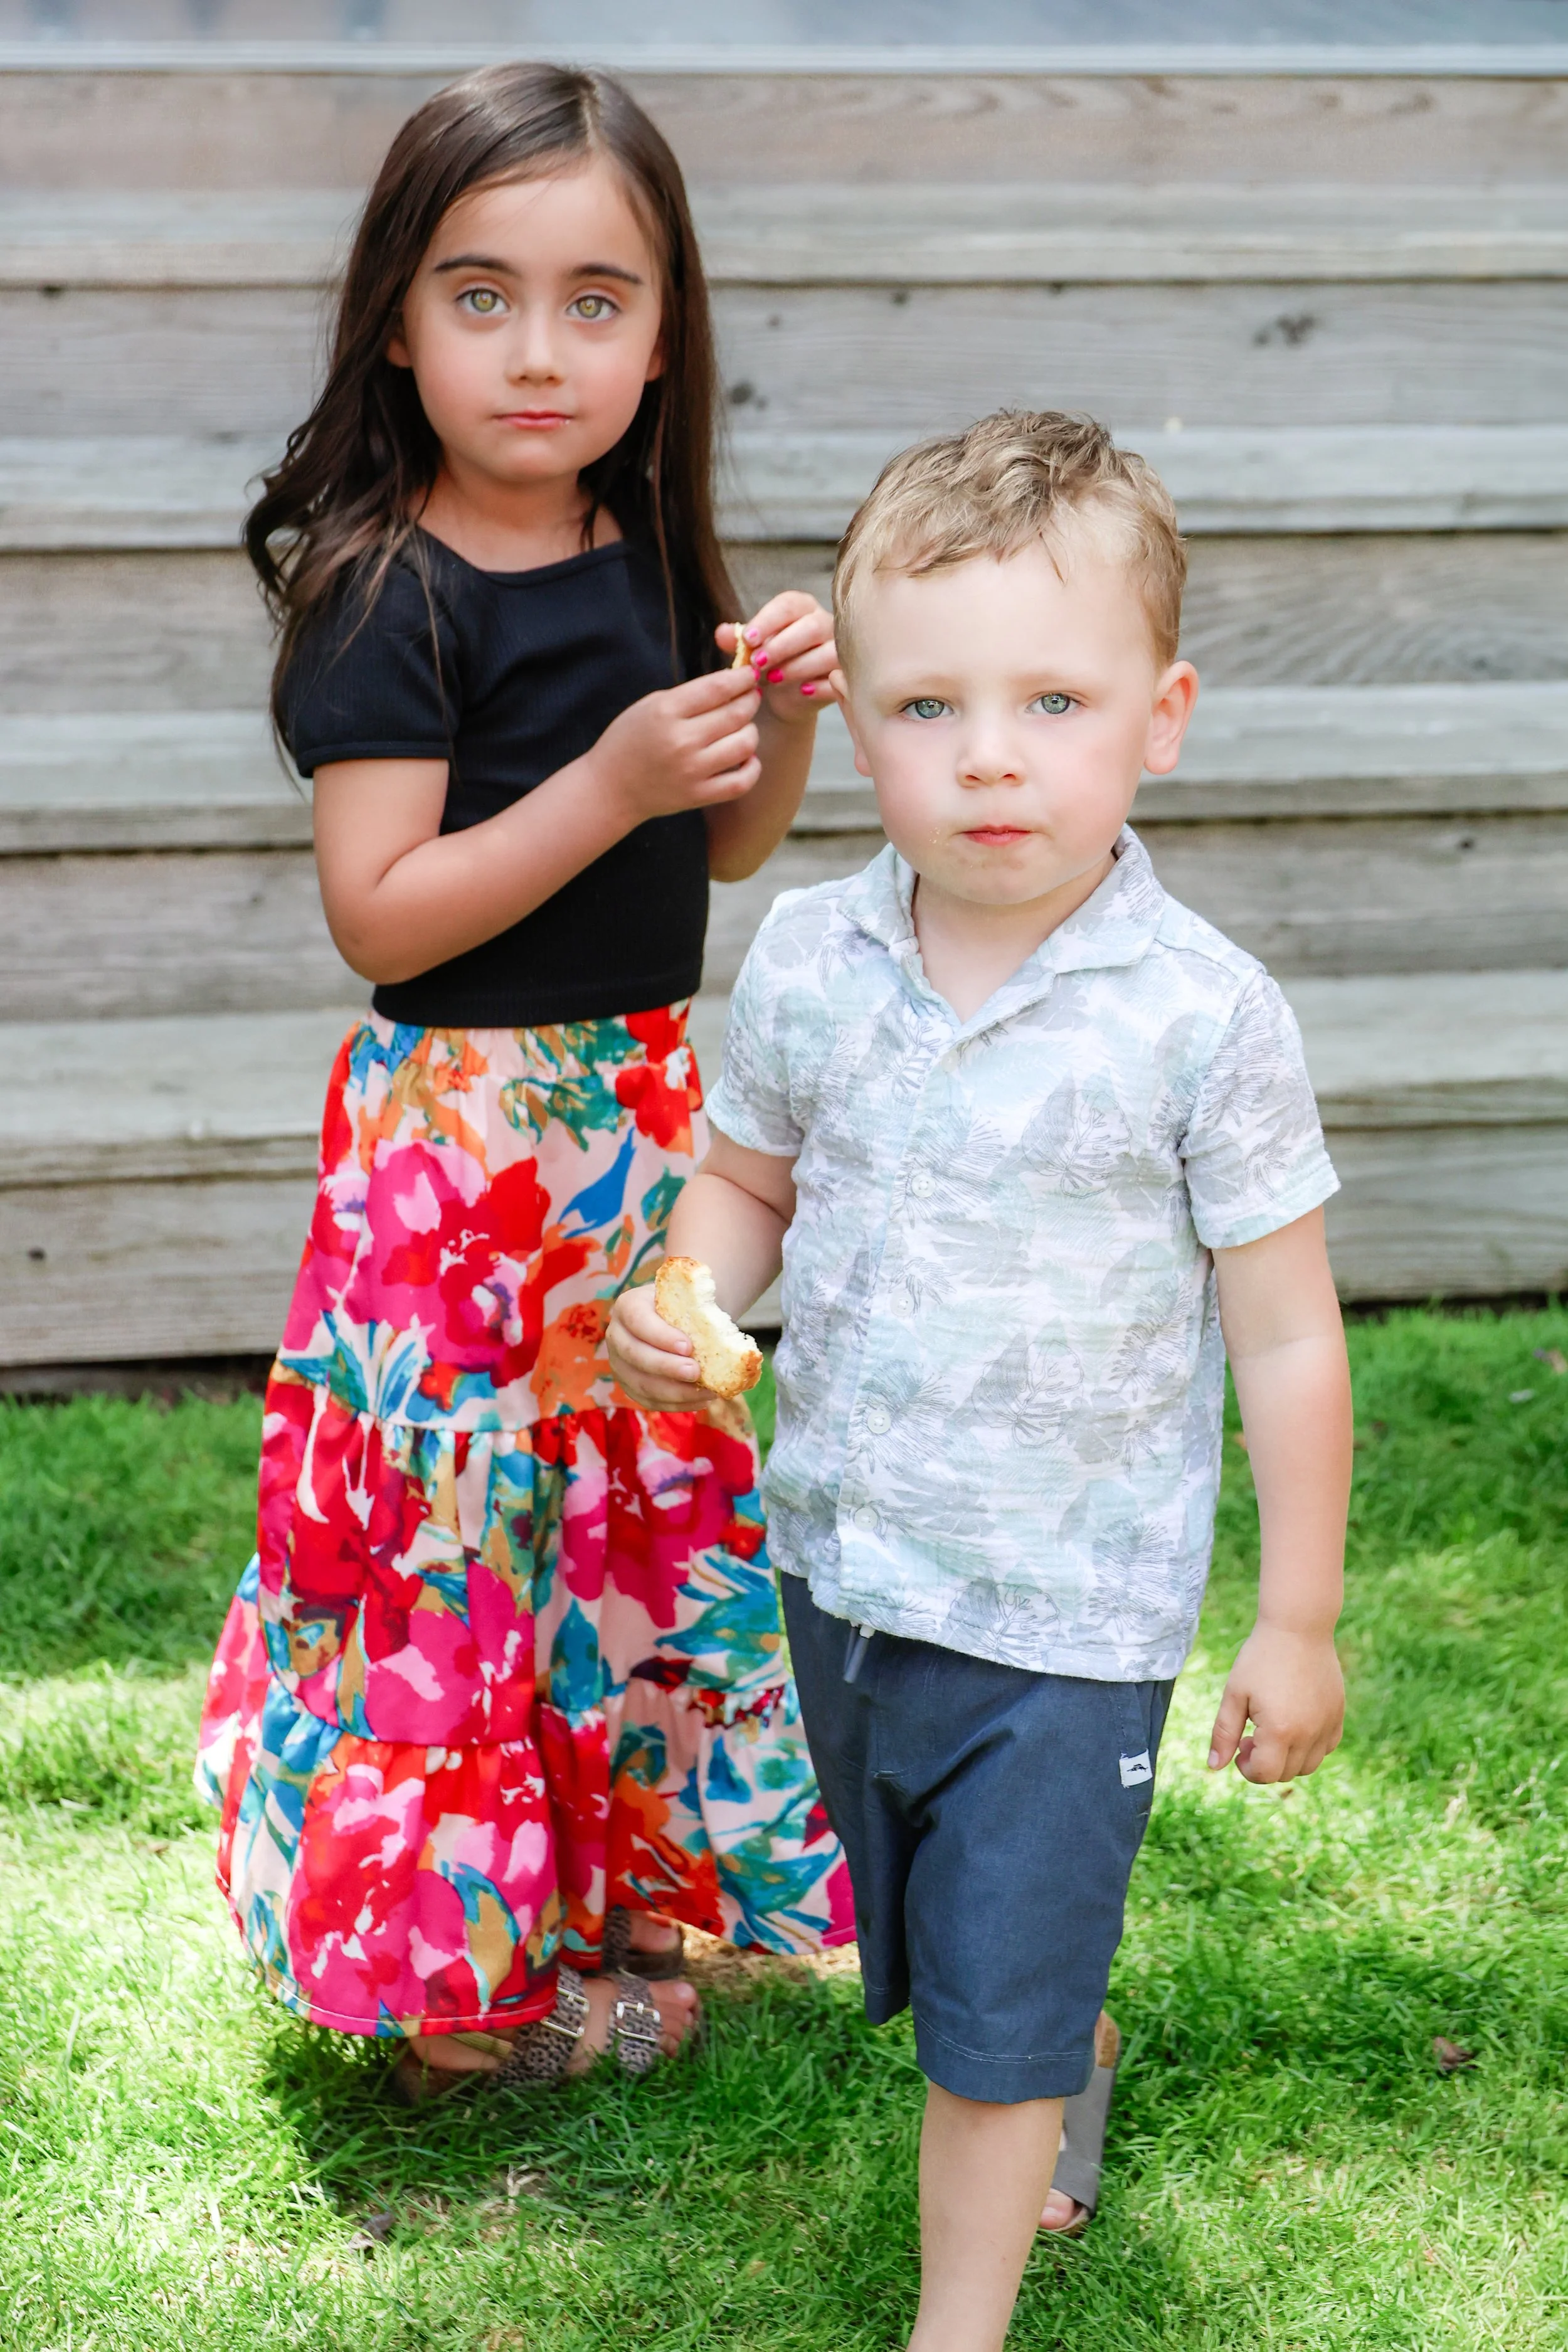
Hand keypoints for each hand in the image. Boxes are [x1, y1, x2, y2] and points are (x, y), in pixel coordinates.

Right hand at [590, 667, 761, 826]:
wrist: (611, 788)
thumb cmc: (629, 741)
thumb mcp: (650, 705)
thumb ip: (688, 696)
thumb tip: (730, 685)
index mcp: (667, 711)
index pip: (718, 688)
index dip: (741, 678)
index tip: (749, 673)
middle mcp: (682, 741)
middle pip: (736, 714)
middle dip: (750, 699)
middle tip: (751, 696)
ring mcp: (693, 771)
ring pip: (745, 744)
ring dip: (751, 731)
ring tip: (744, 727)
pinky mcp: (699, 796)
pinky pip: (742, 781)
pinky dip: (752, 767)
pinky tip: (745, 757)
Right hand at [608, 1282, 706, 1407]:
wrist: (679, 1319)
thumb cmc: (685, 1306)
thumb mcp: (689, 1299)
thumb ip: (698, 1308)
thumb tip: (716, 1329)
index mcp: (628, 1306)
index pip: (638, 1320)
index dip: (661, 1336)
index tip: (688, 1347)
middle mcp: (617, 1335)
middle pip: (635, 1354)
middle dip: (667, 1366)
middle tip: (696, 1372)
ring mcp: (620, 1363)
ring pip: (640, 1383)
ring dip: (674, 1391)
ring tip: (705, 1392)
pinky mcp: (629, 1385)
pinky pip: (648, 1400)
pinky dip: (675, 1404)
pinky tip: (699, 1401)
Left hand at [723, 591, 839, 724]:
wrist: (787, 696)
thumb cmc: (771, 663)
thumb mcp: (751, 651)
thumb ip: (737, 641)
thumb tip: (722, 633)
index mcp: (801, 608)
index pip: (788, 604)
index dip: (767, 620)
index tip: (747, 639)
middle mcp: (825, 624)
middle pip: (810, 627)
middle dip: (781, 645)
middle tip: (757, 663)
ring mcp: (839, 650)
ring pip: (829, 652)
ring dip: (799, 666)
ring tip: (774, 679)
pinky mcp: (845, 676)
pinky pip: (838, 679)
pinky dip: (820, 687)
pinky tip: (802, 692)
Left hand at [1208, 1622, 1344, 1782]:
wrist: (1298, 1628)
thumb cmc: (1260, 1658)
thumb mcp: (1235, 1694)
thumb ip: (1223, 1733)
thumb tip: (1214, 1766)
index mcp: (1280, 1731)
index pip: (1265, 1774)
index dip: (1247, 1768)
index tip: (1240, 1745)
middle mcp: (1309, 1734)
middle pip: (1286, 1773)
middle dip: (1264, 1762)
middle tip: (1251, 1734)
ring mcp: (1327, 1726)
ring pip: (1308, 1765)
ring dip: (1287, 1758)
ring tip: (1272, 1729)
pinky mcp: (1338, 1715)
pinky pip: (1326, 1748)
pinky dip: (1309, 1747)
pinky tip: (1294, 1723)